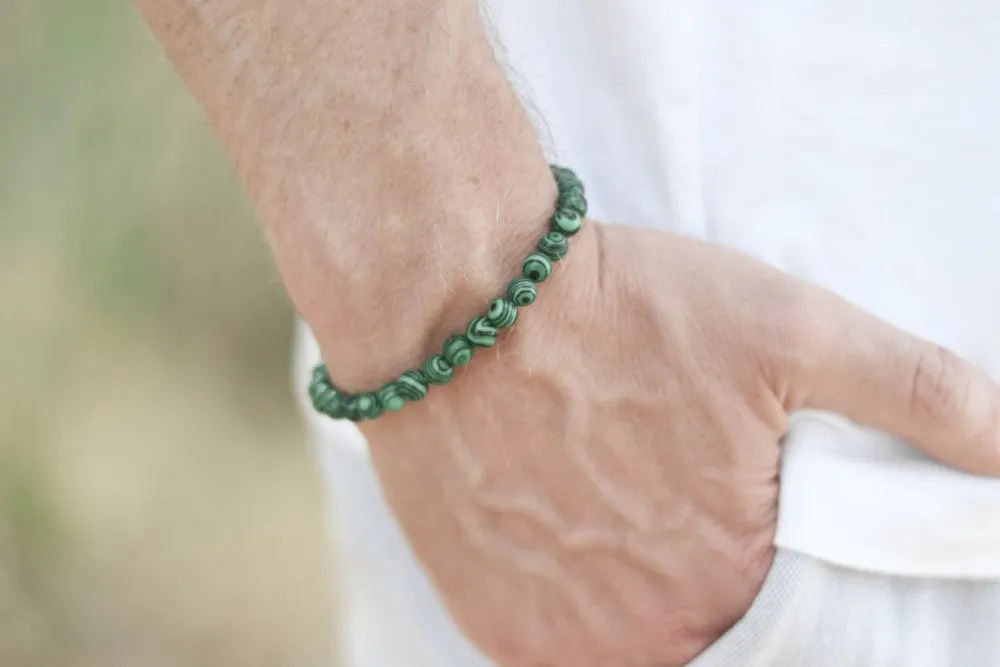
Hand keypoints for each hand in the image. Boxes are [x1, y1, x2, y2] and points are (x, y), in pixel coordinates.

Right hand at [357, 221, 999, 666]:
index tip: (747, 515)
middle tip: (674, 494)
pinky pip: (556, 636)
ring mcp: (555, 637)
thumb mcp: (792, 327)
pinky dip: (574, 594)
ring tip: (616, 500)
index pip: (794, 621)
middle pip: (706, 629)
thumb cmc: (621, 312)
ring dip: (638, 587)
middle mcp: (642, 634)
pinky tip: (567, 519)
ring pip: (632, 638)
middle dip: (708, 572)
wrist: (459, 304)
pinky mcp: (488, 619)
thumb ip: (920, 394)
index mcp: (731, 580)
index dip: (779, 563)